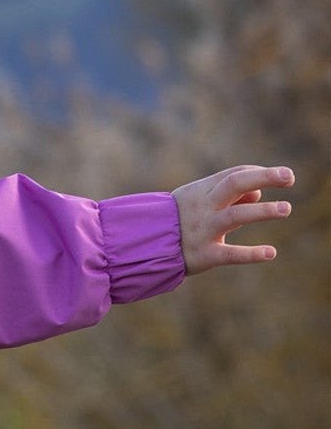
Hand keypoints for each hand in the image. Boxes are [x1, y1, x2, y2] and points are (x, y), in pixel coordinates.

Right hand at [172, 165, 293, 275]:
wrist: (140, 249)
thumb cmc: (174, 224)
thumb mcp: (195, 203)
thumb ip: (228, 197)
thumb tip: (258, 193)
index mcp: (200, 192)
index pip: (235, 174)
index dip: (259, 173)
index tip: (280, 177)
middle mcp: (203, 207)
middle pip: (235, 184)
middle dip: (265, 177)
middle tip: (290, 177)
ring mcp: (203, 231)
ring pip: (236, 215)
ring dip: (263, 211)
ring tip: (286, 209)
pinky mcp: (203, 255)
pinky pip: (230, 254)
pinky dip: (251, 254)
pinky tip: (271, 253)